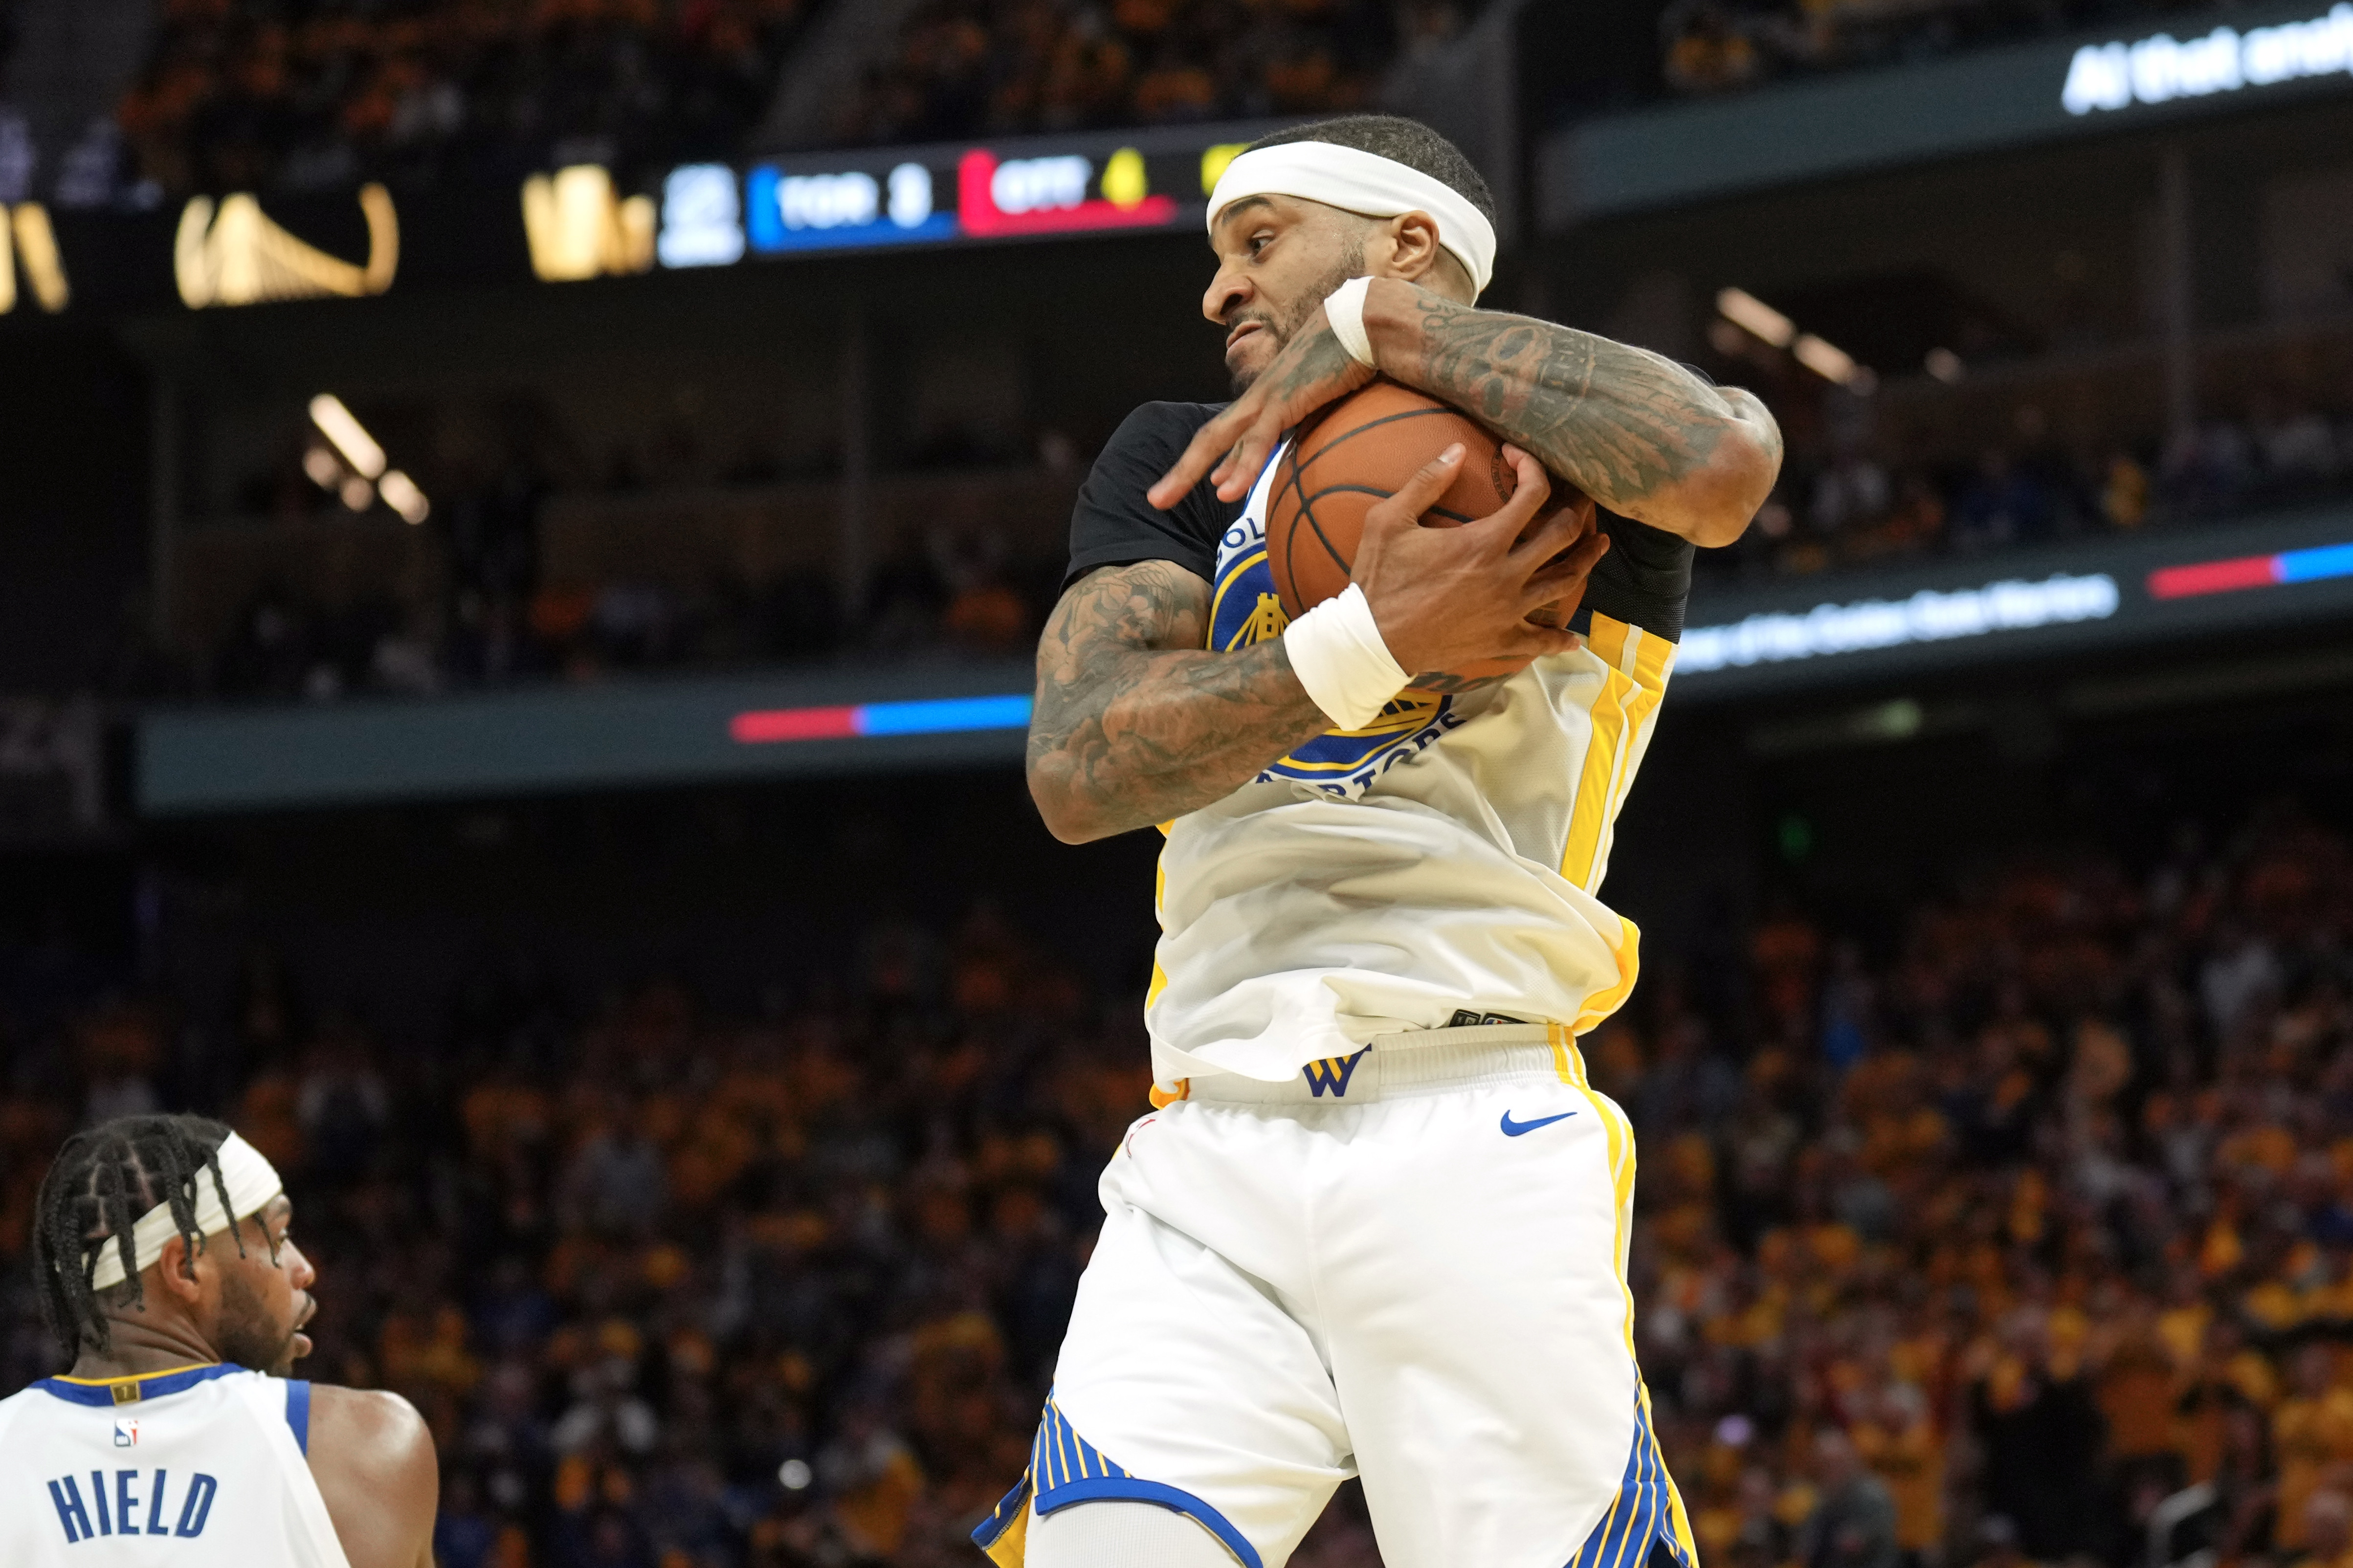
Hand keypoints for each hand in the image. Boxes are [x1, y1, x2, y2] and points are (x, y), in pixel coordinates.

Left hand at [1148, 308, 1374, 508]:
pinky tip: (1227, 492)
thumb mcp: (1328, 397)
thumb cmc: (1354, 357)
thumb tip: (1318, 445)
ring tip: (1164, 500)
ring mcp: (1268, 396)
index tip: (1210, 484)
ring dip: (1188, 471)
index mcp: (1269, 397)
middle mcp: (1260, 397)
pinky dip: (1241, 467)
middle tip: (1156, 500)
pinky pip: (1258, 440)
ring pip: (1219, 439)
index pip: (1232, 435)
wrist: (1365, 323)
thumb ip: (1314, 420)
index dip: (1217, 461)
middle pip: (1210, 437)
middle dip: (1182, 470)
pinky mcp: (1285, 399)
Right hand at [1352, 444, 1609, 677]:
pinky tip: (1572, 636)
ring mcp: (1509, 610)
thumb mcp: (1389, 520)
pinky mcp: (1502, 640)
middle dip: (1576, 510)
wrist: (1374, 641)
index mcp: (1484, 541)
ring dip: (1587, 560)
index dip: (1532, 468)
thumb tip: (1458, 449)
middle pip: (1563, 534)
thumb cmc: (1379, 579)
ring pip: (1566, 581)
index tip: (1517, 458)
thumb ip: (1427, 481)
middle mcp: (1508, 574)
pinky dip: (1561, 638)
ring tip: (1599, 545)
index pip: (1533, 494)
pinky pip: (1542, 640)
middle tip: (1578, 499)